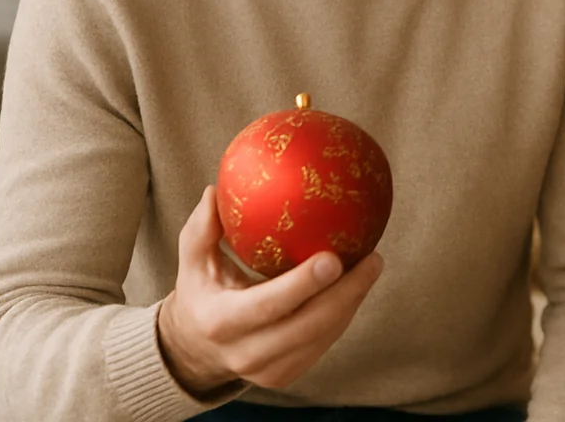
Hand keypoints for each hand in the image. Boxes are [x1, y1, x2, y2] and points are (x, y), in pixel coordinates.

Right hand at [157, 186, 383, 395]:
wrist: (194, 351)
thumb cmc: (201, 293)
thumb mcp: (192, 263)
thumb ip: (202, 229)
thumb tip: (216, 190)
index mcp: (221, 322)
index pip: (267, 305)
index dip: (302, 285)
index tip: (333, 258)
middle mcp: (245, 352)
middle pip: (307, 326)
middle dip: (346, 293)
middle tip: (372, 258)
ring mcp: (268, 370)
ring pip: (322, 336)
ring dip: (352, 301)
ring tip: (372, 263)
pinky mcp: (287, 374)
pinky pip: (325, 343)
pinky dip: (344, 312)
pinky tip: (359, 282)